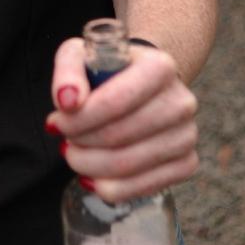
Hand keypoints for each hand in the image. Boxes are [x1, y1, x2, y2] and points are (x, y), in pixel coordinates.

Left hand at [46, 37, 199, 203]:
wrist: (142, 83)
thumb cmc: (107, 70)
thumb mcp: (80, 55)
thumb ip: (68, 72)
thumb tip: (67, 101)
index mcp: (160, 67)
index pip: (115, 102)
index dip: (78, 120)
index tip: (56, 122)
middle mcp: (181, 101)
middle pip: (118, 137)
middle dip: (80, 143)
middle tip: (65, 139)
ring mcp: (187, 135)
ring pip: (127, 166)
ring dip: (89, 166)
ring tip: (75, 154)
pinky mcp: (187, 162)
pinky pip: (143, 188)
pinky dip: (110, 188)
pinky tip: (93, 175)